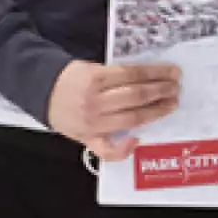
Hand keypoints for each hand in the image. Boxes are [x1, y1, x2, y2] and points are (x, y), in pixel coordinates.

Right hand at [47, 60, 181, 161]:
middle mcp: (96, 101)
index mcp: (96, 78)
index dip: (156, 73)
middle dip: (160, 91)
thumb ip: (115, 75)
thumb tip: (147, 79)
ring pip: (131, 118)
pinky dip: (123, 149)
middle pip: (136, 96)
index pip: (133, 75)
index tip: (173, 72)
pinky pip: (107, 150)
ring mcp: (93, 122)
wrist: (41, 92)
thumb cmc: (71, 78)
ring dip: (155, 112)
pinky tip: (138, 140)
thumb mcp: (91, 68)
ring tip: (170, 104)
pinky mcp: (87, 139)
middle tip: (176, 88)